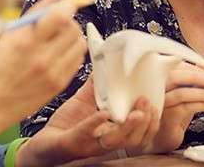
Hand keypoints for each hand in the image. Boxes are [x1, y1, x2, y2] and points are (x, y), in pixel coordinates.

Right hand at [0, 0, 87, 140]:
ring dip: (73, 37)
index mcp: (26, 42)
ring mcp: (54, 73)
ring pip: (79, 44)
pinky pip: (77, 61)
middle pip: (73, 29)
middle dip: (69, 21)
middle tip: (59, 23)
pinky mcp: (60, 85)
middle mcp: (43, 58)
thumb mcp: (8, 38)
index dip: (70, 5)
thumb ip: (33, 15)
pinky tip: (59, 53)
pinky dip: (72, 52)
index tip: (76, 0)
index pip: (59, 17)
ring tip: (58, 39)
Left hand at [17, 78, 160, 165]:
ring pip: (119, 140)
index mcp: (115, 131)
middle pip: (136, 137)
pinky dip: (96, 124)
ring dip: (130, 126)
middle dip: (146, 121)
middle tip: (146, 103)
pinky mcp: (75, 142)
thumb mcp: (87, 100)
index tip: (156, 100)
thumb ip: (99, 83)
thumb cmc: (69, 123)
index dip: (153, 118)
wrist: (46, 140)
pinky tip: (103, 114)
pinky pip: (87, 135)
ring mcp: (92, 143)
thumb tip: (107, 60)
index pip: (142, 130)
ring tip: (136, 112)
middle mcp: (108, 141)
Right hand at [139, 62, 203, 153]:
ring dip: (202, 93)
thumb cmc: (172, 115)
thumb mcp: (186, 93)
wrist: (163, 138)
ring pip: (181, 93)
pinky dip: (203, 105)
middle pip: (173, 76)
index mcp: (159, 81)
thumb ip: (194, 78)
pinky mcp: (167, 118)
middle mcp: (156, 91)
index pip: (172, 66)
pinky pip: (186, 107)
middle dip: (195, 76)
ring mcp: (160, 104)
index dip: (190, 67)